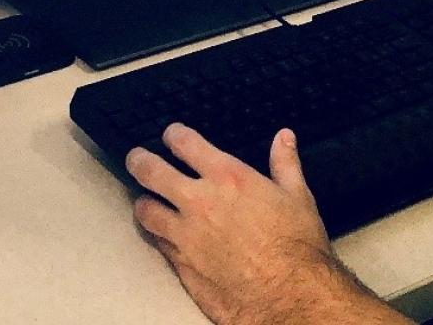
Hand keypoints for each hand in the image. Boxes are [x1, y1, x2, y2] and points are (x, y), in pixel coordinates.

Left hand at [126, 123, 403, 324]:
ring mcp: (186, 236)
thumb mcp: (297, 196)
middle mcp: (200, 202)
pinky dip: (157, 236)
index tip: (170, 134)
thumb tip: (284, 137)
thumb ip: (286, 162)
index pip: (185, 143)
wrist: (290, 297)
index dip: (173, 134)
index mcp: (227, 177)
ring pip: (146, 211)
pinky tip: (160, 234)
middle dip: (140, 161)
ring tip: (143, 199)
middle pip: (152, 172)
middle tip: (135, 157)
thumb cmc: (296, 246)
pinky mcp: (182, 266)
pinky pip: (158, 244)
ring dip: (143, 202)